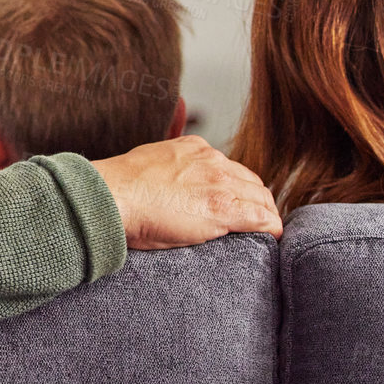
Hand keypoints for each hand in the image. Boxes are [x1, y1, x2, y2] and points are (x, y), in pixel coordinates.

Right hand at [90, 135, 282, 249]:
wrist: (112, 196)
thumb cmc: (120, 188)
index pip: (229, 167)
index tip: (236, 201)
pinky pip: (261, 218)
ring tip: (265, 230)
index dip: (237, 186)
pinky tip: (271, 236)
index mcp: (194, 148)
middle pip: (250, 181)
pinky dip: (270, 226)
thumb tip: (168, 180)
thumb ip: (168, 165)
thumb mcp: (149, 161)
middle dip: (255, 199)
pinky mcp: (223, 208)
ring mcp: (219, 183)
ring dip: (264, 213)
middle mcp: (211, 160)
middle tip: (256, 219)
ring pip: (260, 198)